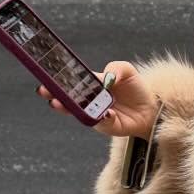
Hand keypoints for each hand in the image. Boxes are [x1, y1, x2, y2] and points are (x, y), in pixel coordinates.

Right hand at [36, 60, 159, 138]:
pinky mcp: (106, 125)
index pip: (70, 81)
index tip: (45, 76)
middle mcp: (89, 100)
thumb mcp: (127, 71)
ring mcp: (95, 113)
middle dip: (53, 94)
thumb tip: (106, 78)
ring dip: (67, 108)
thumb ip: (116, 68)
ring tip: (57, 103)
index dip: (57, 79)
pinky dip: (101, 117)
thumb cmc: (135, 88)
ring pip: (77, 112)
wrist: (150, 108)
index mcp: (90, 84)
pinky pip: (99, 121)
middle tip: (43, 91)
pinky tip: (106, 113)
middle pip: (66, 98)